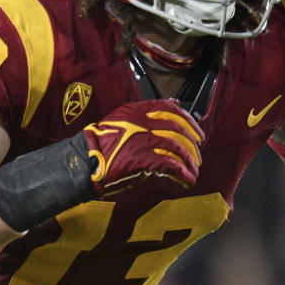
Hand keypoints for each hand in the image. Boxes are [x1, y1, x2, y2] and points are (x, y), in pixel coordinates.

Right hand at [83, 99, 203, 195]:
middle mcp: (144, 123)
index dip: (189, 121)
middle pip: (179, 130)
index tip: (197, 132)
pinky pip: (172, 166)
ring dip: (190, 162)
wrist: (86, 159)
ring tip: (193, 171)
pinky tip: (187, 181)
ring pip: (179, 149)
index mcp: (138, 111)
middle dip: (193, 144)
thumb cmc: (102, 141)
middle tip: (198, 156)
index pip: (171, 109)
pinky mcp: (145, 159)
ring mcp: (145, 141)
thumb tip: (174, 104)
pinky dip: (183, 175)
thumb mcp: (123, 118)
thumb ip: (147, 112)